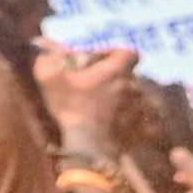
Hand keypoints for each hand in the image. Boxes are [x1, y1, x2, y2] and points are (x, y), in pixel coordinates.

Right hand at [38, 40, 141, 158]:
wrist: (89, 145)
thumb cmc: (71, 108)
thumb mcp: (49, 78)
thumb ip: (48, 58)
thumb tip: (46, 47)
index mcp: (116, 71)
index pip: (128, 52)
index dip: (115, 54)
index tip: (100, 62)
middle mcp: (134, 86)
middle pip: (130, 76)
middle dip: (115, 79)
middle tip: (97, 88)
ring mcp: (142, 108)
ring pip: (137, 97)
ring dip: (125, 100)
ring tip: (107, 109)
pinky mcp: (145, 128)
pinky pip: (146, 120)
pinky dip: (136, 120)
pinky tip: (122, 125)